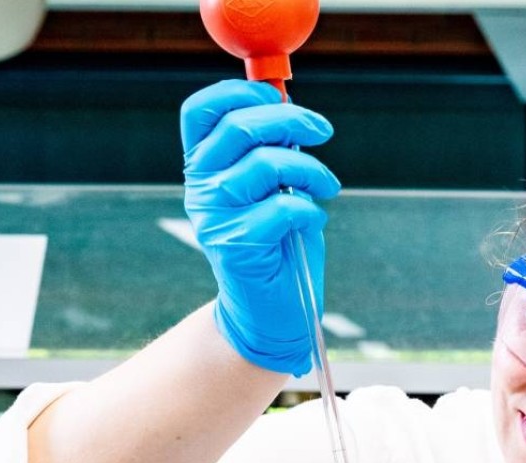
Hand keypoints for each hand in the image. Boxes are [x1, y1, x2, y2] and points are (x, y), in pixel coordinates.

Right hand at [180, 80, 339, 375]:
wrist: (270, 306)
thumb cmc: (279, 239)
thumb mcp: (275, 184)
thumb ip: (274, 148)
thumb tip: (290, 107)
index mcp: (203, 165)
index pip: (201, 111)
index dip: (239, 91)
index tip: (277, 94)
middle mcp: (200, 186)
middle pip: (238, 128)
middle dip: (290, 120)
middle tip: (322, 130)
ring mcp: (213, 216)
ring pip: (264, 165)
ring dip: (309, 168)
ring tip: (325, 185)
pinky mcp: (235, 244)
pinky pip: (283, 208)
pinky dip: (309, 208)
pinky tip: (312, 220)